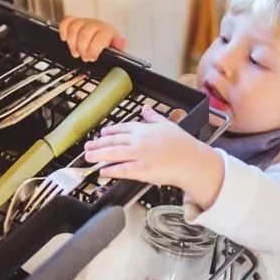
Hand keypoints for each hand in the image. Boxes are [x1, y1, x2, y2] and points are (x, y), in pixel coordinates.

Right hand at [59, 15, 126, 61]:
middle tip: (84, 57)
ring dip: (72, 43)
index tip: (92, 57)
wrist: (104, 37)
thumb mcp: (116, 50)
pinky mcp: (75, 21)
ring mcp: (84, 22)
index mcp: (108, 31)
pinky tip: (65, 39)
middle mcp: (96, 24)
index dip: (93, 50)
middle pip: (84, 34)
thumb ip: (118, 47)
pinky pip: (66, 21)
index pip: (100, 37)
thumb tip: (121, 42)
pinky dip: (63, 30)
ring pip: (73, 27)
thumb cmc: (108, 45)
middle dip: (82, 49)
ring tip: (75, 52)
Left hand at [83, 105, 224, 209]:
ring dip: (99, 155)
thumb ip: (152, 116)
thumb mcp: (167, 124)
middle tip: (87, 146)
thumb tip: (144, 108)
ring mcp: (139, 155)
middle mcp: (139, 141)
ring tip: (88, 157)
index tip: (101, 134)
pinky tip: (102, 171)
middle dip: (98, 144)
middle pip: (113, 141)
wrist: (192, 160)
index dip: (109, 131)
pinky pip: (123, 170)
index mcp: (144, 129)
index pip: (122, 128)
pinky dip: (111, 171)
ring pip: (114, 154)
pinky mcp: (142, 170)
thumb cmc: (182, 143)